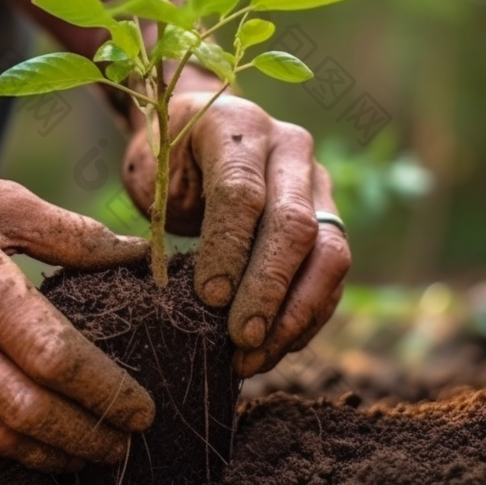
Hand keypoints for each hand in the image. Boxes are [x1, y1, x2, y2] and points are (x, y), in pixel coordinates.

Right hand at [0, 143, 153, 470]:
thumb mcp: (4, 199)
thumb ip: (73, 234)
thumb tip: (133, 252)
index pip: (55, 357)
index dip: (105, 392)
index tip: (142, 409)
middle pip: (29, 410)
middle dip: (85, 437)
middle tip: (127, 445)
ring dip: (50, 454)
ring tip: (92, 456)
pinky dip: (9, 441)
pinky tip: (41, 442)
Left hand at [123, 92, 350, 376]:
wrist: (198, 132)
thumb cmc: (166, 158)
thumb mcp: (153, 171)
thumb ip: (166, 215)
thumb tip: (191, 295)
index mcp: (238, 127)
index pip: (241, 192)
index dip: (227, 249)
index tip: (208, 299)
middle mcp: (290, 148)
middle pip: (294, 225)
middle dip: (268, 290)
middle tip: (240, 339)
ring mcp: (317, 183)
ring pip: (329, 253)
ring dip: (295, 314)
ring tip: (254, 357)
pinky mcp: (330, 218)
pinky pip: (332, 275)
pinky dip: (307, 317)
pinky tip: (274, 348)